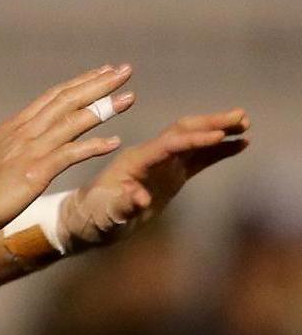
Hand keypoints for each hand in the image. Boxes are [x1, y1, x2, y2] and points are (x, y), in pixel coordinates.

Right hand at [0, 64, 134, 238]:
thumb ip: (4, 147)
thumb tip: (8, 143)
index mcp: (14, 127)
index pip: (53, 97)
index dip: (80, 83)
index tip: (101, 72)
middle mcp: (23, 132)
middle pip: (66, 100)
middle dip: (98, 84)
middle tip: (124, 70)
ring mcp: (29, 151)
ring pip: (72, 121)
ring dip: (103, 108)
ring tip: (129, 98)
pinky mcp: (34, 172)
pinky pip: (70, 154)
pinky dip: (94, 146)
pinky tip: (115, 142)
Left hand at [63, 108, 249, 247]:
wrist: (88, 217)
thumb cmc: (95, 216)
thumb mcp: (107, 214)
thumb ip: (122, 205)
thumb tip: (138, 198)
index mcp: (134, 161)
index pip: (168, 144)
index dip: (193, 139)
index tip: (219, 134)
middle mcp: (148, 155)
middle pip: (182, 132)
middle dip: (210, 124)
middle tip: (240, 117)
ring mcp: (161, 163)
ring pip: (192, 140)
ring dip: (217, 130)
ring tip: (245, 122)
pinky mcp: (170, 173)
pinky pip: (198, 157)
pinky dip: (217, 150)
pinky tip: (239, 143)